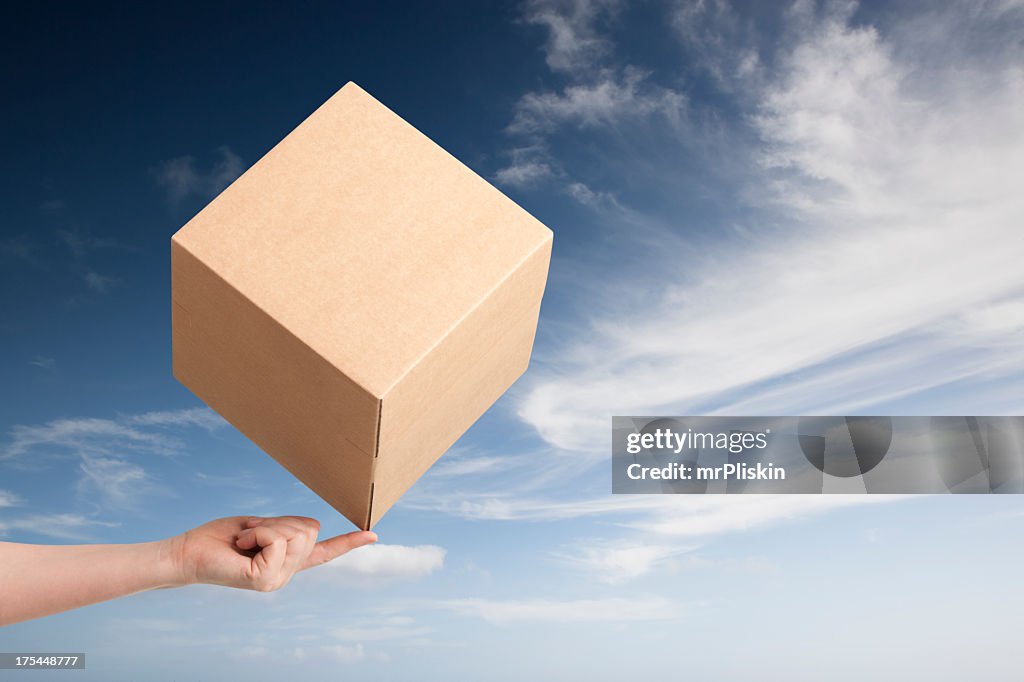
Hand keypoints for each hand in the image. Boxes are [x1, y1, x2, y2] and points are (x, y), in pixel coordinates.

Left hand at [168, 516, 376, 591]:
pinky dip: (257, 535)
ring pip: (294, 534)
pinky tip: (240, 547)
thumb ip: (287, 529)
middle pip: (308, 529)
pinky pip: (276, 541)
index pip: (323, 552)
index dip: (348, 542)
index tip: (374, 535)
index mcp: (286, 561)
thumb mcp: (261, 527)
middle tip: (250, 533)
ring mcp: (276, 580)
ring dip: (266, 528)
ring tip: (243, 541)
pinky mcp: (264, 581)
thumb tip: (314, 528)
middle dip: (279, 521)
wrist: (187, 553)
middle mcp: (285, 574)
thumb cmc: (219, 539)